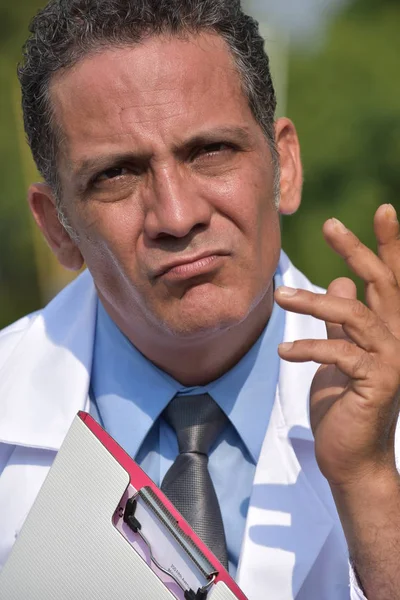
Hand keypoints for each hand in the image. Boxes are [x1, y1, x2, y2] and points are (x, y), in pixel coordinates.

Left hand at [275, 204, 399, 488]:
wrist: (351, 457)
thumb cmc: (344, 405)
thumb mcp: (340, 354)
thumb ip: (342, 321)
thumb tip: (342, 283)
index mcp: (389, 330)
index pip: (392, 280)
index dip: (390, 245)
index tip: (382, 210)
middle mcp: (398, 341)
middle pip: (384, 283)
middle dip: (359, 250)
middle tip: (330, 224)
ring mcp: (391, 361)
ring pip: (355, 315)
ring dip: (314, 301)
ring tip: (279, 297)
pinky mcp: (376, 382)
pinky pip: (339, 353)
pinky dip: (309, 348)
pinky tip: (285, 351)